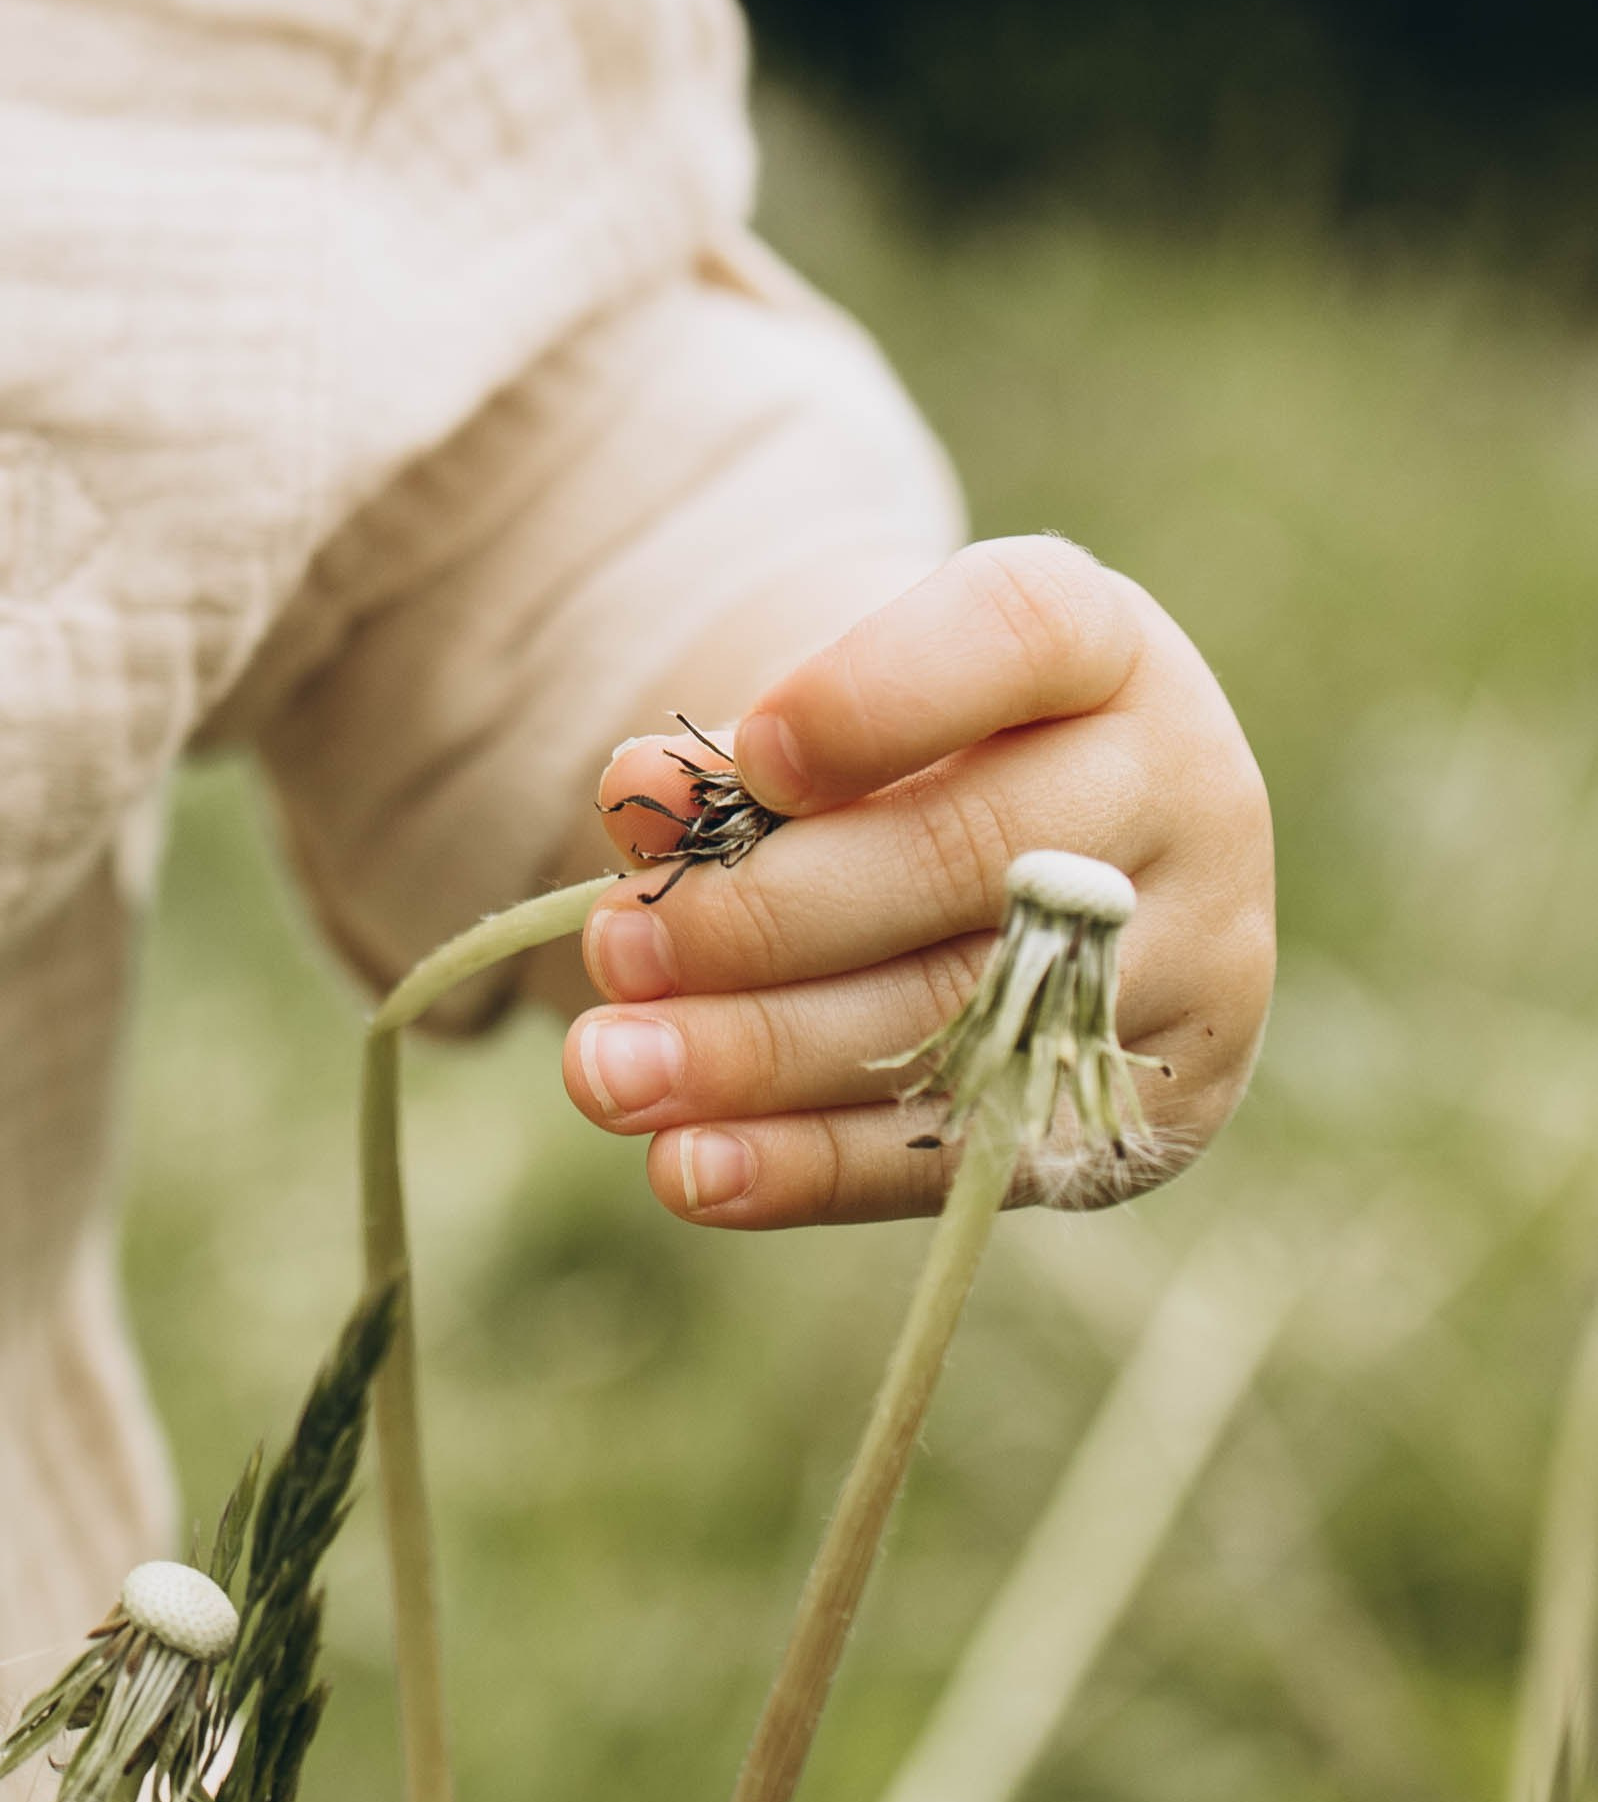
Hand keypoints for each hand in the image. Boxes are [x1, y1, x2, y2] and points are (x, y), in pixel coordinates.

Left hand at [561, 536, 1273, 1228]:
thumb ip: (735, 762)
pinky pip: (972, 1151)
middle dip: (764, 915)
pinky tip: (690, 1168)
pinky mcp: (1158, 1105)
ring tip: (608, 1071)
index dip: (876, 696)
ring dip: (762, 1054)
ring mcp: (1193, 953)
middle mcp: (1182, 787)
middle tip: (612, 949)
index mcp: (1107, 646)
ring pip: (962, 1016)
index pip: (1017, 634)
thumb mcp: (839, 716)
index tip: (747, 754)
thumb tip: (635, 806)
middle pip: (971, 853)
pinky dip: (812, 1166)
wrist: (1061, 857)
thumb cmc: (915, 760)